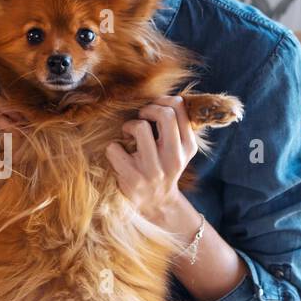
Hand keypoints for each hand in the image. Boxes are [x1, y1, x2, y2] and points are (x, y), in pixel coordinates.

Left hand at [105, 94, 196, 229]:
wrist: (156, 204)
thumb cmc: (163, 167)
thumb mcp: (179, 150)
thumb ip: (177, 126)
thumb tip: (166, 96)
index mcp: (188, 147)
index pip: (179, 108)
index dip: (162, 101)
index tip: (154, 109)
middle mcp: (174, 158)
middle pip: (165, 114)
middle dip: (148, 109)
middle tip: (141, 117)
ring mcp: (154, 170)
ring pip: (140, 128)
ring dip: (130, 126)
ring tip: (129, 134)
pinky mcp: (133, 179)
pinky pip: (115, 148)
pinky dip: (113, 147)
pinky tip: (119, 154)